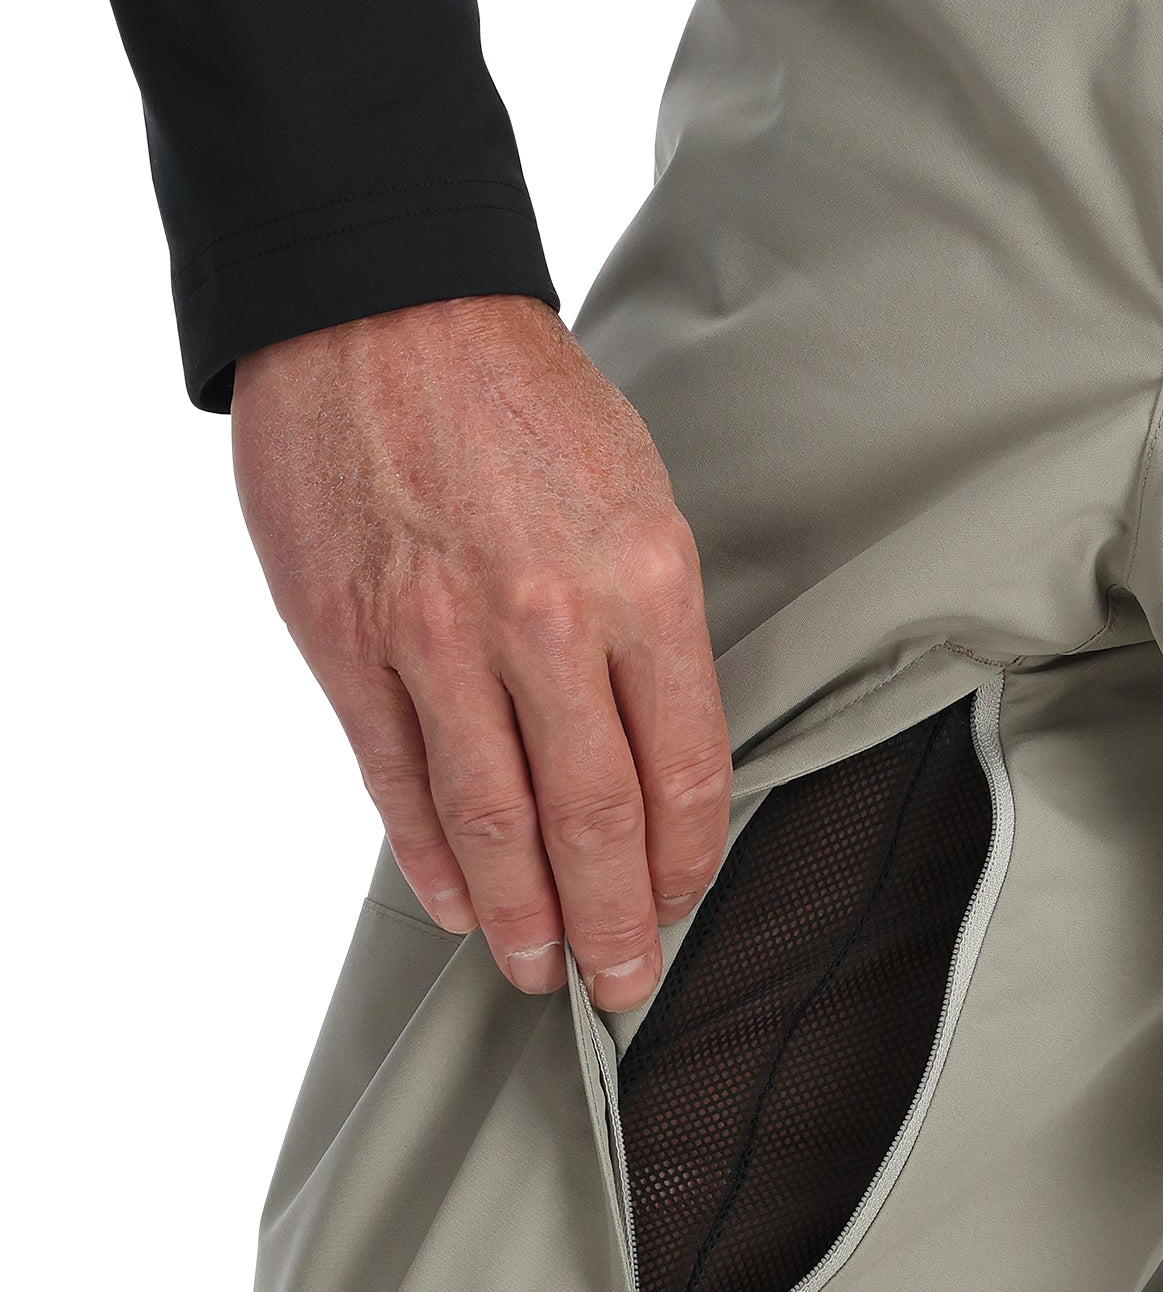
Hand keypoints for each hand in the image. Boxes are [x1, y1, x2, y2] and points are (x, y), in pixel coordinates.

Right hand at [232, 294, 729, 1009]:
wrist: (386, 306)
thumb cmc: (528, 403)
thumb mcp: (640, 499)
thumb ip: (649, 632)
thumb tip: (652, 754)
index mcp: (643, 584)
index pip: (681, 769)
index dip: (686, 859)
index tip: (684, 903)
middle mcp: (547, 622)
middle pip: (593, 819)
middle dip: (616, 921)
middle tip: (622, 985)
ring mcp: (438, 637)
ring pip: (493, 820)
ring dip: (524, 914)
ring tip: (541, 969)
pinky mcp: (348, 640)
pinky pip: (398, 778)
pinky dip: (430, 855)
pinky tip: (457, 903)